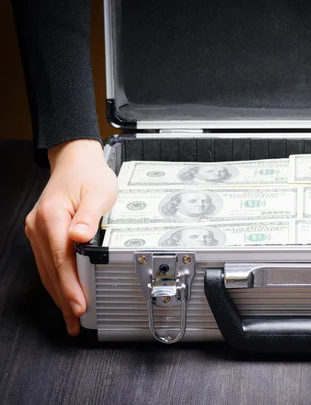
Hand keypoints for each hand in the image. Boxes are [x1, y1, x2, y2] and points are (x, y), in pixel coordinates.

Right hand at [25, 140, 117, 335]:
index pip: (61, 259)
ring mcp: (38, 232)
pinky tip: (64, 297)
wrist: (76, 162)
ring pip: (47, 271)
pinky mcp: (43, 236)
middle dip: (64, 299)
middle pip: (51, 271)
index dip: (70, 285)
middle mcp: (39, 227)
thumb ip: (89, 215)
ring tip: (71, 319)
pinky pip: (49, 264)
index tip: (79, 305)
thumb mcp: (99, 192)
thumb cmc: (89, 175)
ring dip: (59, 296)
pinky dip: (57, 283)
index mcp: (51, 216)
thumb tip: (79, 236)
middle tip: (76, 322)